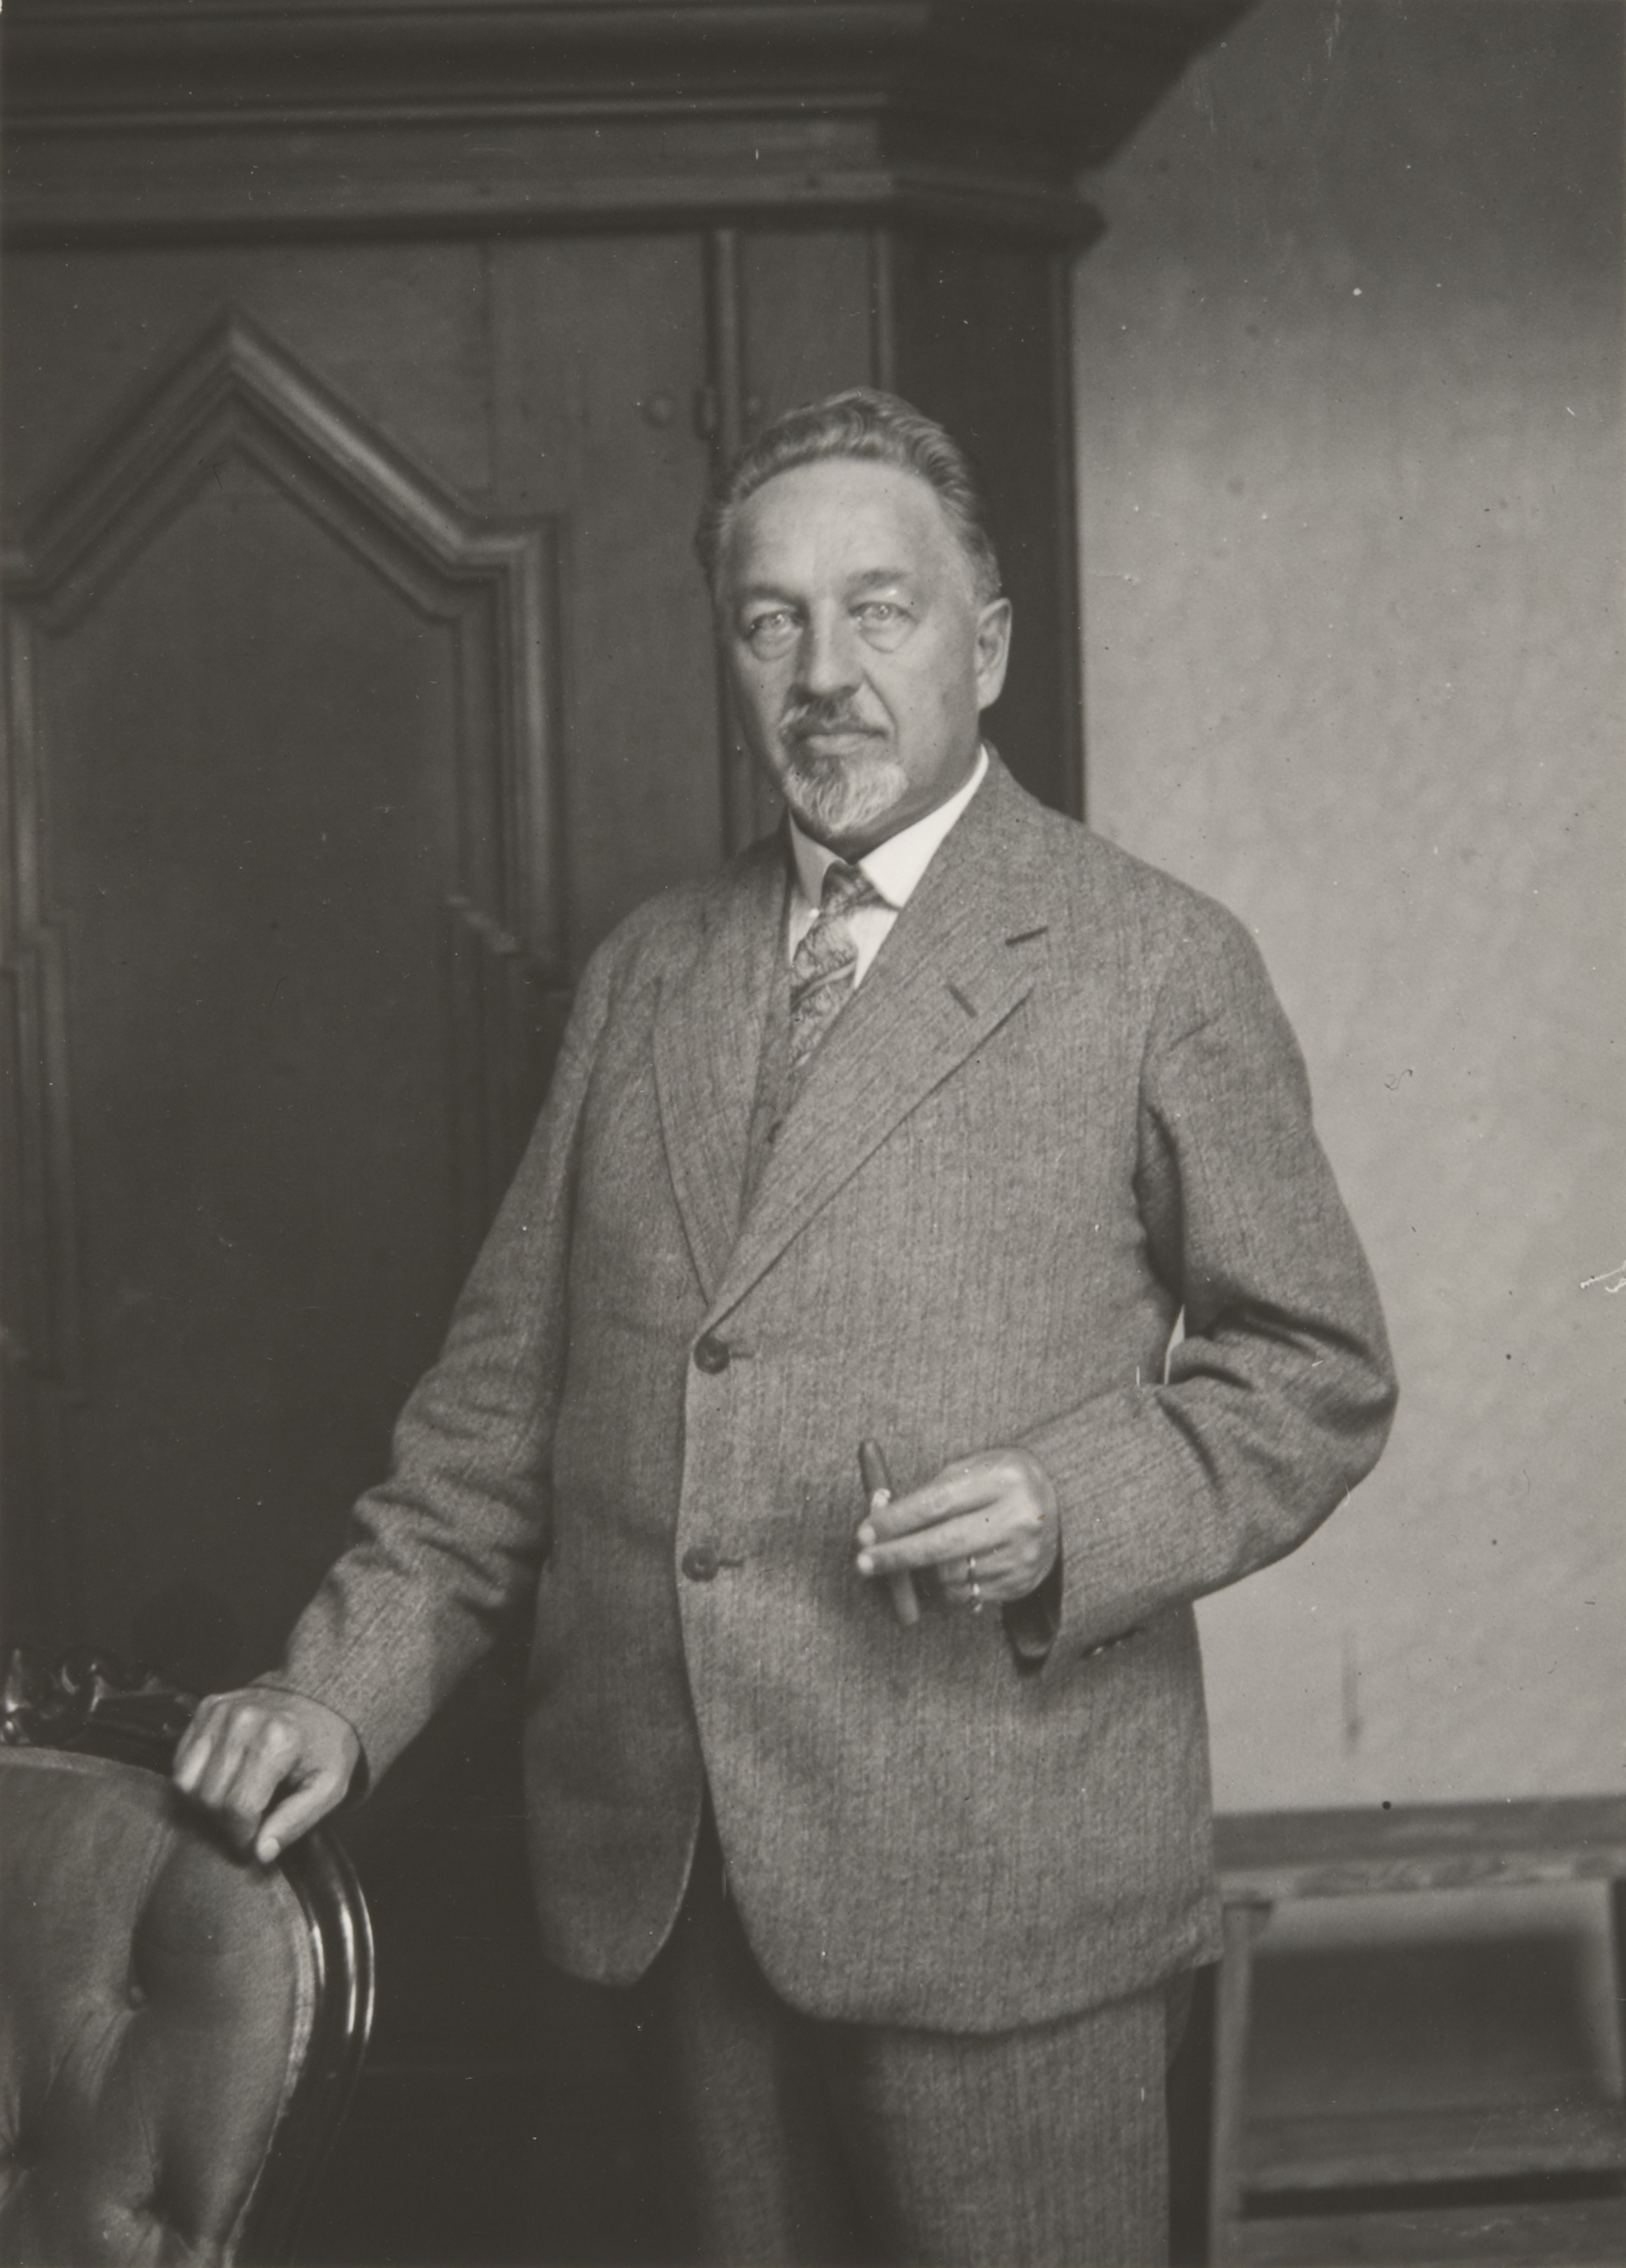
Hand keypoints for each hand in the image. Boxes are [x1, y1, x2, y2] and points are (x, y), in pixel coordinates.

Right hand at [172, 1687, 360, 1864]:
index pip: (239, 1807)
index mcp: (277, 1740)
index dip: (242, 1835)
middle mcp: (244, 1721)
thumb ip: (296, 1821)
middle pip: (210, 1797)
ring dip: (205, 1804)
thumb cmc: (324, 1746)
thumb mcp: (329, 1787)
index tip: (253, 1841)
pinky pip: (180, 1761)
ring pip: (187, 1782)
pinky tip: (221, 1781)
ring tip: (232, 1803)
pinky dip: (195, 1781)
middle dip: (225, 1823)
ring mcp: (221, 1711)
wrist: (318, 1699)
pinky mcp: (207, 1707)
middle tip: (244, 1824)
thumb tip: (261, 1853)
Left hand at [855, 1448, 1058, 1611]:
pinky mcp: (1022, 1582)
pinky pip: (967, 1595)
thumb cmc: (997, 1483)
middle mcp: (1019, 1517)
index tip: (864, 1533)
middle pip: (943, 1545)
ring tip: (913, 1560)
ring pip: (952, 1576)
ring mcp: (1023, 1554)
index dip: (896, 1520)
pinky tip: (942, 1571)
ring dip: (920, 1573)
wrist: (1059, 1504)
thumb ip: (928, 1493)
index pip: (937, 1503)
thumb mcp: (970, 1471)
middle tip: (864, 1563)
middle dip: (897, 1556)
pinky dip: (944, 1588)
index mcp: (1003, 1478)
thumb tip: (879, 1518)